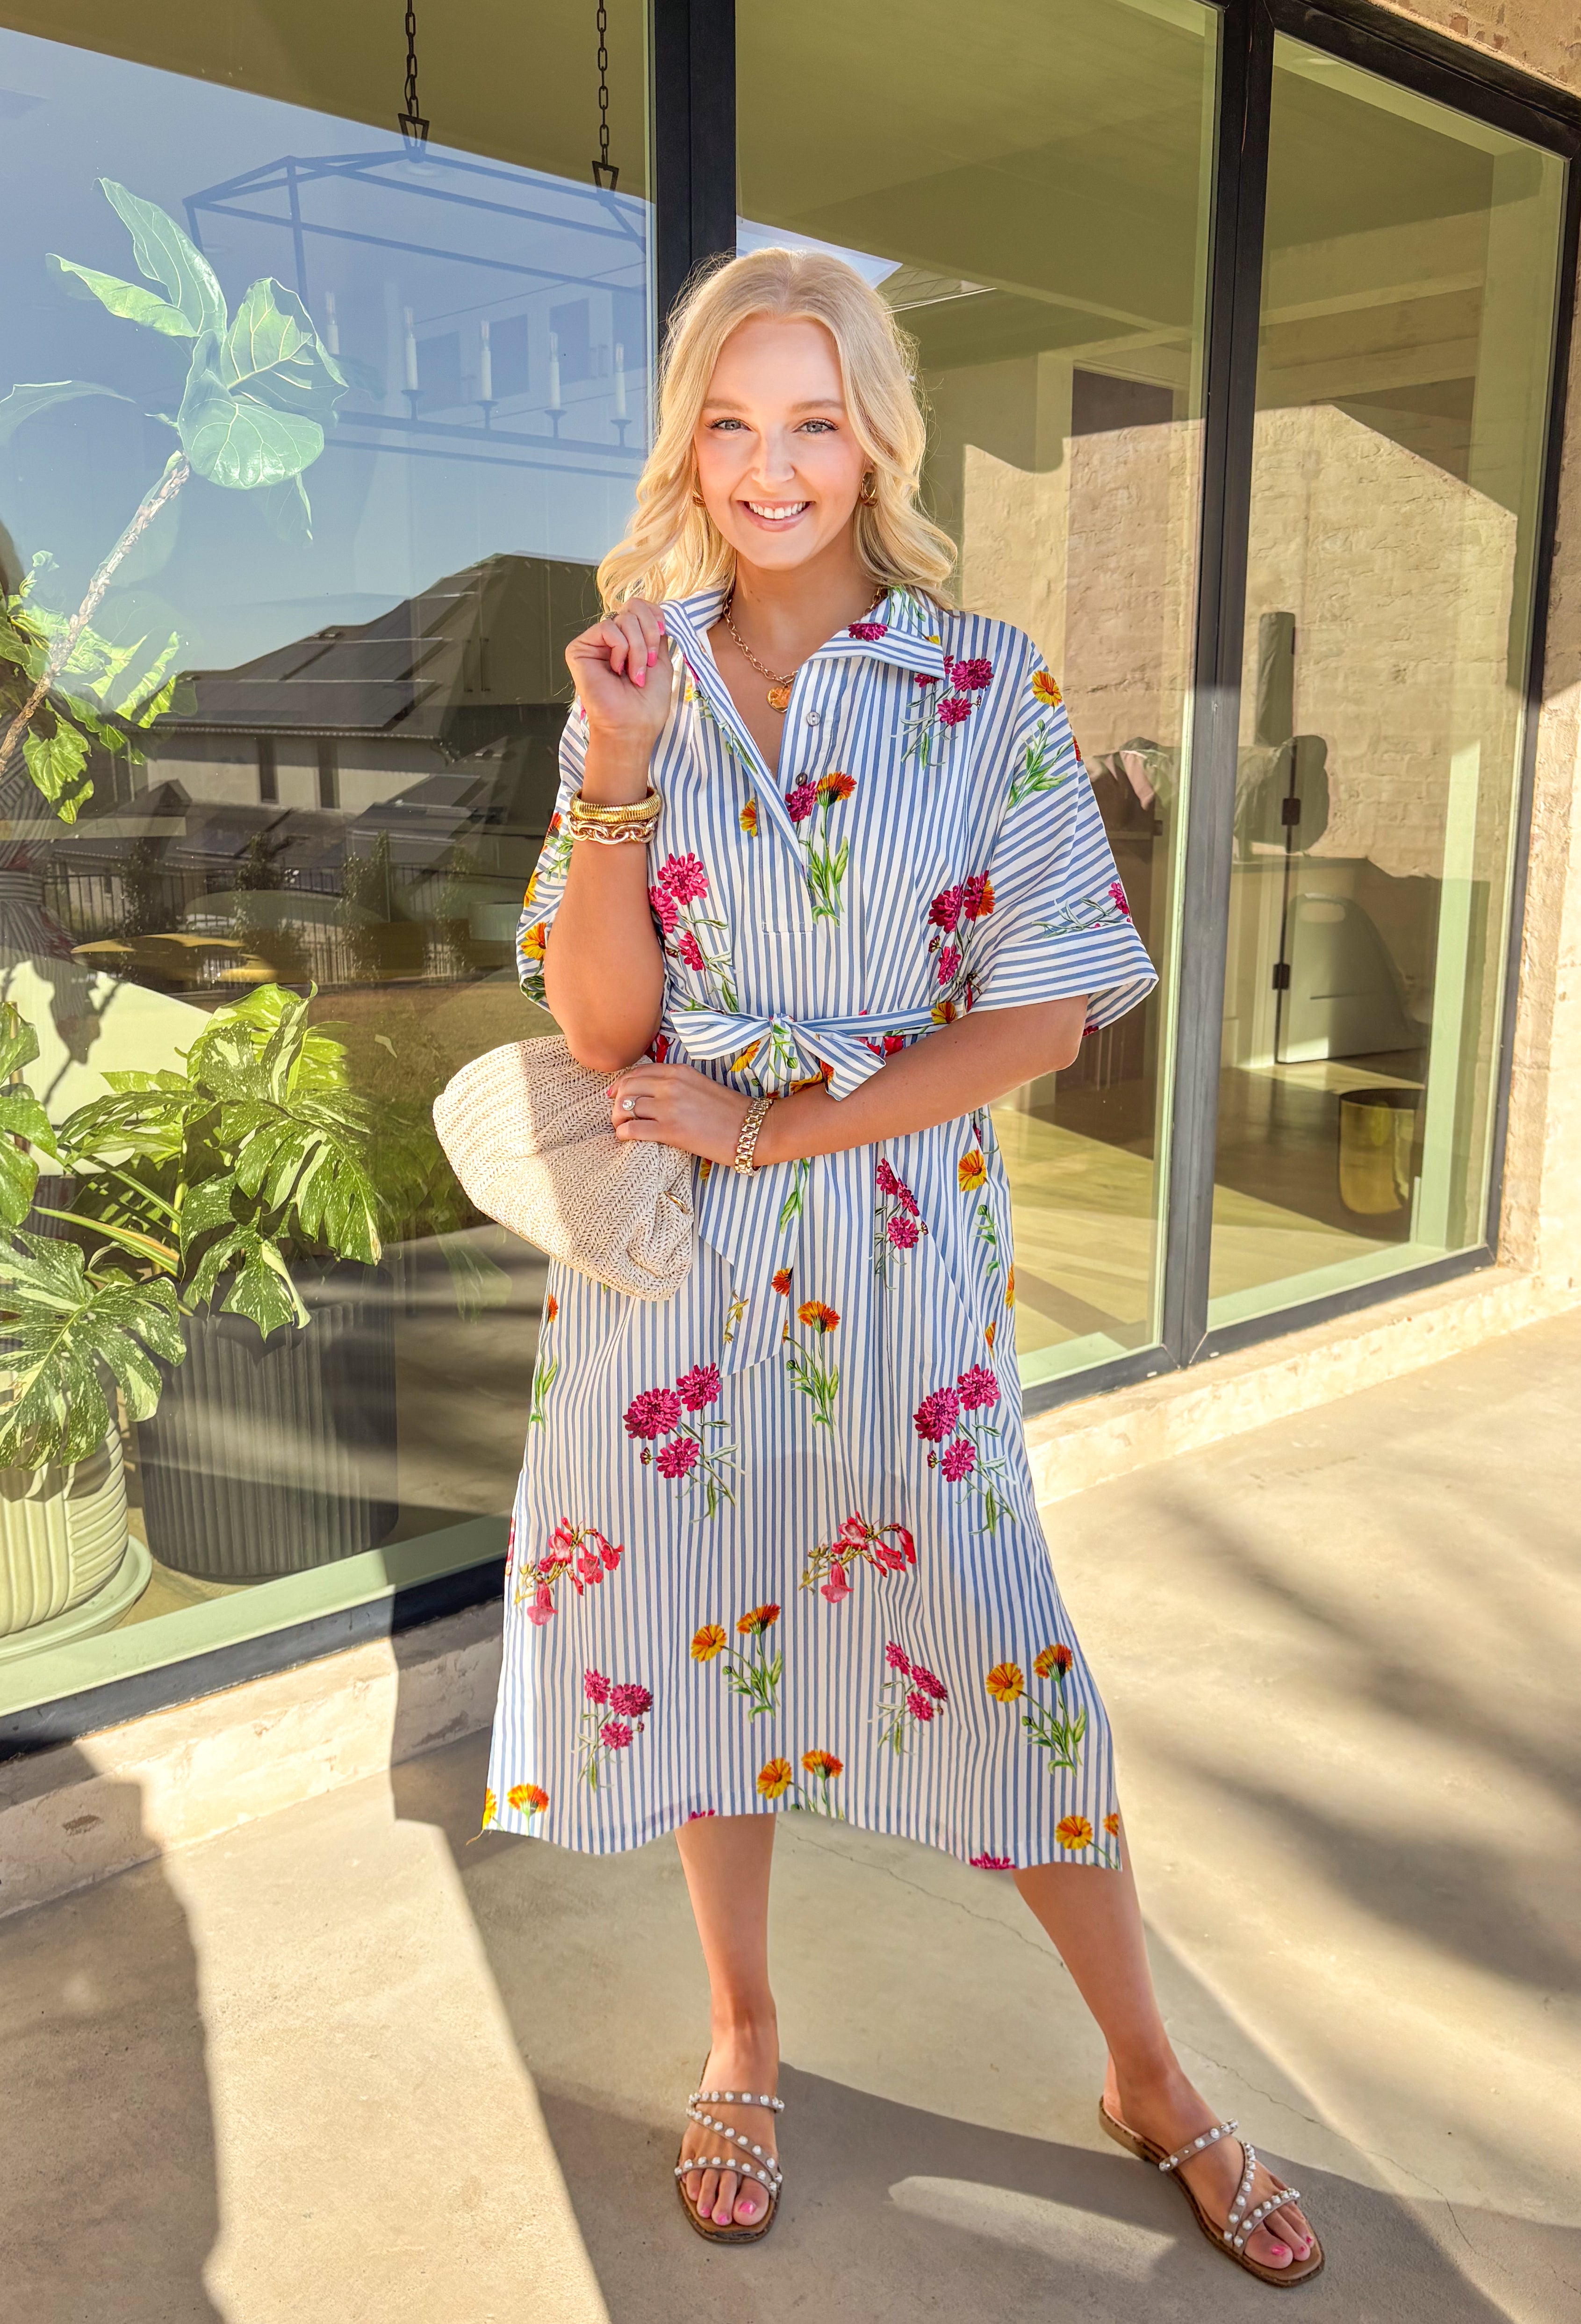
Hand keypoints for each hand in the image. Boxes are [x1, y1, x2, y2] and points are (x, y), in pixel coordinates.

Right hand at [565, 596, 674, 788]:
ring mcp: (595, 643)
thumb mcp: (660, 659)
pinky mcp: (579, 649)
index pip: (643, 607)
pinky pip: (607, 628)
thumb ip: (655, 632)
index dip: (656, 618)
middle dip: (649, 634)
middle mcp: (611, 639)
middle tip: (648, 663)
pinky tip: (617, 670)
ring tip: (635, 674)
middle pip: (634, 607)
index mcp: (630, 640)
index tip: (661, 639)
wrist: (633, 726)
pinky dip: (621, 649)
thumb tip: (656, 609)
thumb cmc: (647, 702)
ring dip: (637, 648)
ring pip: (623, 618)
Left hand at [608, 1061, 754, 1165]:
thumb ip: (675, 1084)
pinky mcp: (671, 1130)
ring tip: (622, 1129)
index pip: (636, 1072)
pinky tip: (626, 1138)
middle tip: (618, 1116)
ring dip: (617, 1120)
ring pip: (625, 1108)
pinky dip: (623, 1134)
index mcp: (678, 1071)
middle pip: (626, 1088)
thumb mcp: (699, 1086)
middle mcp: (670, 1085)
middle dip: (616, 1103)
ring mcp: (669, 1107)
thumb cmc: (729, 1111)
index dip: (621, 1084)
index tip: (614, 1095)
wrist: (752, 1129)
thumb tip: (649, 1095)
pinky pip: (632, 1129)